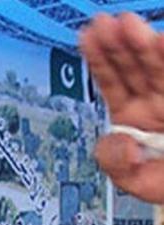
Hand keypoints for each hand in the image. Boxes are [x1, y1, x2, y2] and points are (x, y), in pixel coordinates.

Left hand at [79, 13, 163, 203]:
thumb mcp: (135, 182)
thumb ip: (114, 162)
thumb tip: (116, 140)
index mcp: (134, 118)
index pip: (112, 82)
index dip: (98, 59)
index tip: (86, 37)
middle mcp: (155, 101)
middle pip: (133, 67)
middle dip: (118, 44)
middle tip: (105, 23)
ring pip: (158, 66)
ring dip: (144, 44)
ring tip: (128, 25)